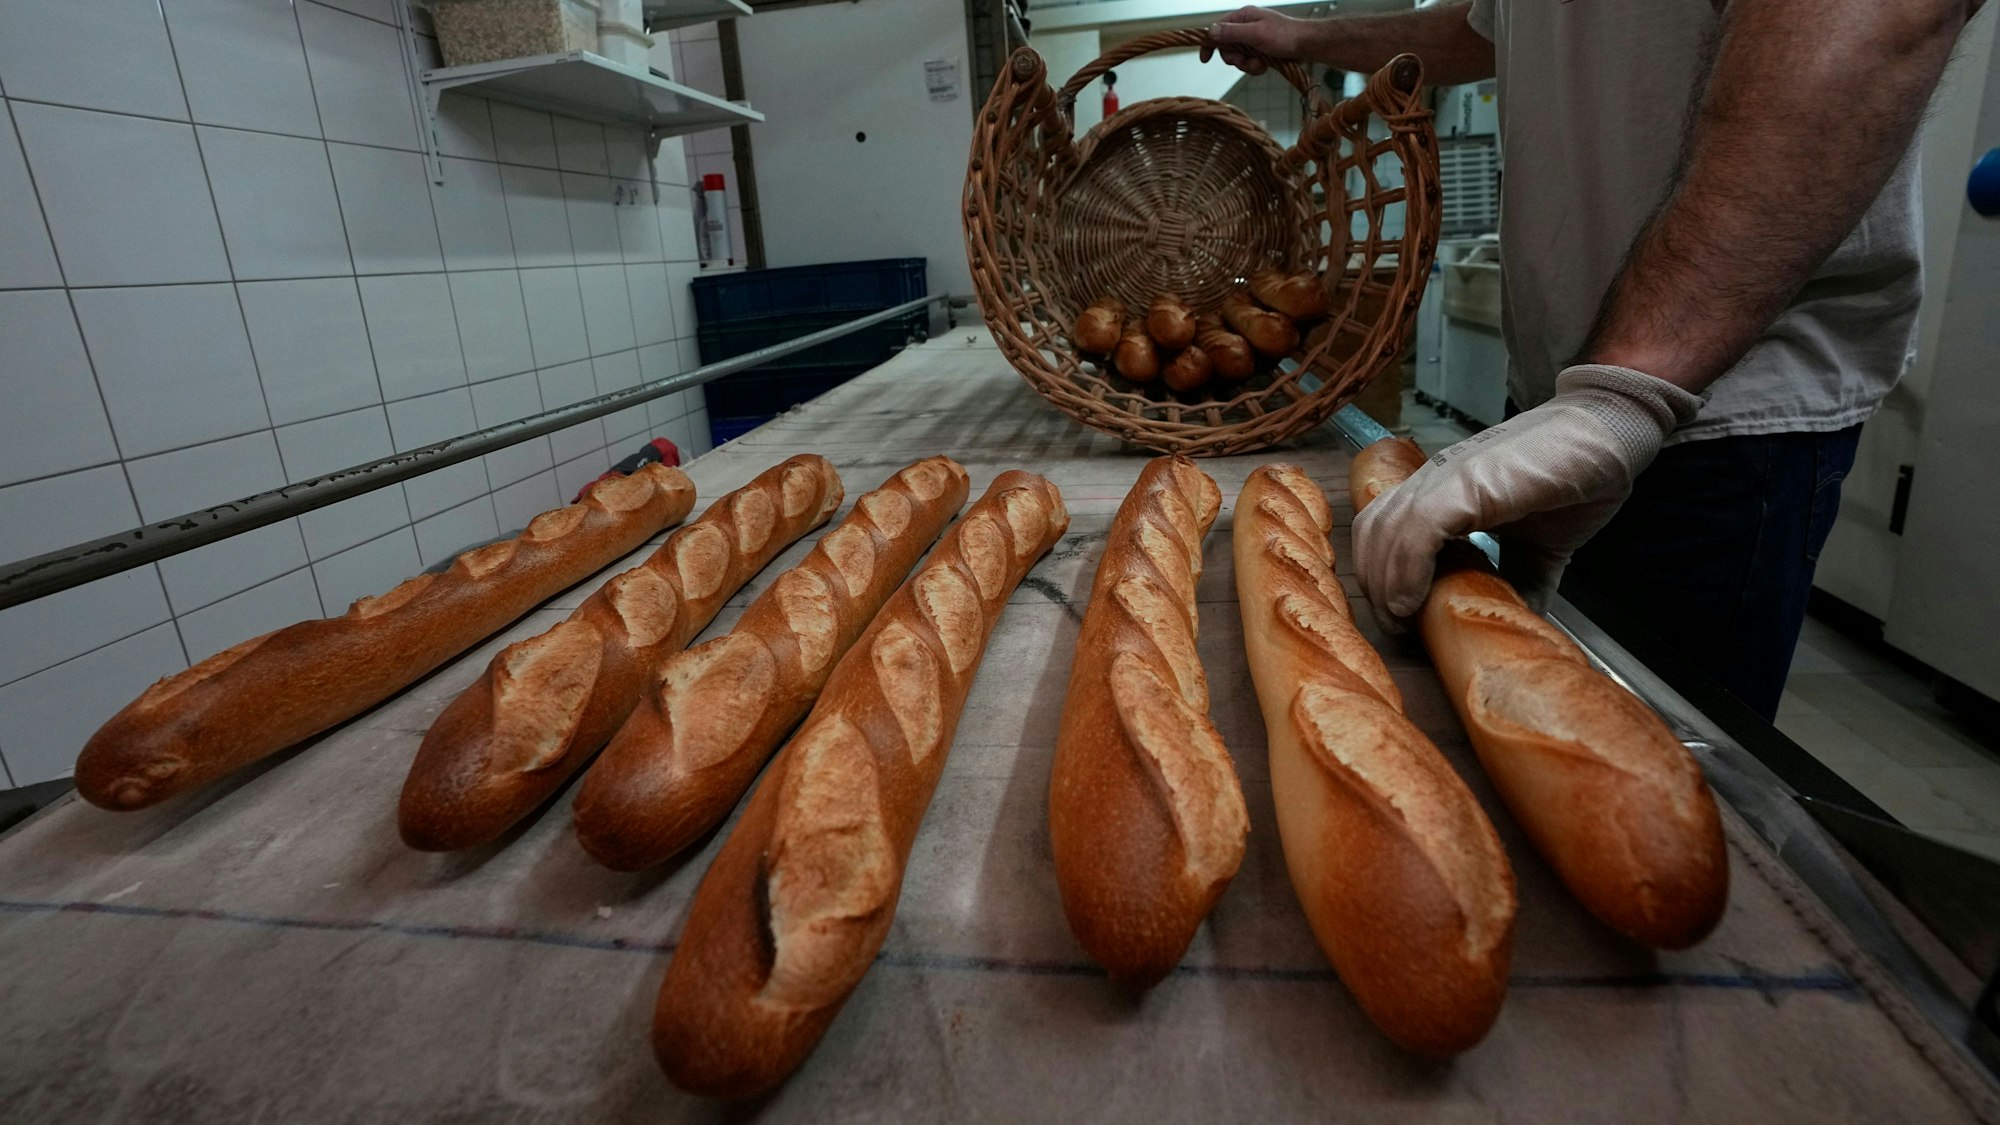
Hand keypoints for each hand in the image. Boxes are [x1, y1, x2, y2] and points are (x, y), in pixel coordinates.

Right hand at [1201, 7, 1309, 74]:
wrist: (1307, 45)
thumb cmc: (1284, 36)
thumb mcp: (1255, 34)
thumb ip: (1232, 33)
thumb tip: (1211, 31)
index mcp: (1243, 17)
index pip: (1218, 29)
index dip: (1210, 43)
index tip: (1205, 59)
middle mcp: (1246, 26)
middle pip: (1227, 47)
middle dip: (1236, 59)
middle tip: (1247, 61)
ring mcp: (1254, 39)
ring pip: (1239, 58)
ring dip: (1247, 65)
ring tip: (1260, 64)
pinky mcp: (1261, 50)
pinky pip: (1249, 62)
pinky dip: (1255, 67)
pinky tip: (1265, 66)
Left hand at [1353, 365, 1705, 629]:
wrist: (1611, 430)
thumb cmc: (1575, 478)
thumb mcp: (1540, 547)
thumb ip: (1521, 583)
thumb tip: (1520, 626)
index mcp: (1443, 491)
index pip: (1382, 530)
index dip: (1379, 575)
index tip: (1398, 617)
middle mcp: (1433, 479)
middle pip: (1371, 533)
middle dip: (1374, 585)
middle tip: (1397, 626)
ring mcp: (1447, 478)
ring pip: (1384, 531)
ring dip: (1385, 584)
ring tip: (1403, 620)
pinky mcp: (1468, 482)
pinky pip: (1416, 529)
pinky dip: (1405, 570)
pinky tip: (1413, 601)